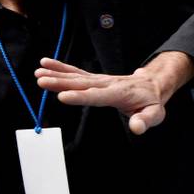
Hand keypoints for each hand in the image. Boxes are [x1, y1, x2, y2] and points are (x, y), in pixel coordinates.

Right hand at [35, 52, 193, 134]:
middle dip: (61, 82)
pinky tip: (45, 65)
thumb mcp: (154, 114)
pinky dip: (61, 68)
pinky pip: (77, 73)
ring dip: (57, 74)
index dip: (81, 97)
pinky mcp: (96, 79)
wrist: (153, 84)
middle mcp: (107, 84)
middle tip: (42, 81)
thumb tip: (136, 128)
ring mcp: (101, 80)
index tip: (63, 96)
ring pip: (77, 76)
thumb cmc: (152, 102)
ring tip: (39, 72)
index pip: (98, 96)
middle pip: (82, 84)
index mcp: (119, 94)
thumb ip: (144, 120)